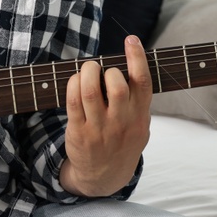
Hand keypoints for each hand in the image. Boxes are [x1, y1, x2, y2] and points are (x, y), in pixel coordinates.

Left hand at [62, 36, 151, 196]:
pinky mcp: (79, 132)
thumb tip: (130, 66)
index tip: (131, 40)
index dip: (137, 58)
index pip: (142, 83)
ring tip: (87, 70)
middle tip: (103, 70)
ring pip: (91, 91)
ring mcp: (100, 129)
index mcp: (140, 117)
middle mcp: (121, 122)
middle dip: (108, 70)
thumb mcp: (140, 125)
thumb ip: (138, 101)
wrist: (104, 177)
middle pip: (117, 86)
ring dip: (87, 72)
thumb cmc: (122, 142)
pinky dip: (73, 85)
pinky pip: (73, 102)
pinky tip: (75, 81)